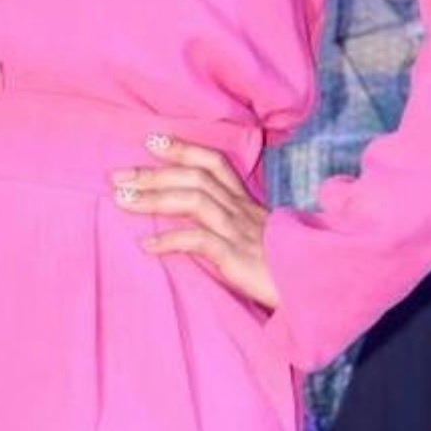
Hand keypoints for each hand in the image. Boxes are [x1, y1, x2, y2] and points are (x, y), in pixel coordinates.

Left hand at [112, 137, 278, 309]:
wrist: (313, 290)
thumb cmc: (283, 269)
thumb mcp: (258, 239)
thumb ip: (232, 226)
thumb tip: (198, 224)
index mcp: (246, 203)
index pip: (214, 163)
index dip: (183, 148)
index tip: (152, 140)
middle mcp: (241, 210)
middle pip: (195, 178)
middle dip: (154, 172)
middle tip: (117, 175)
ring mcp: (239, 231)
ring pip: (194, 200)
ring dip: (155, 197)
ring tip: (122, 201)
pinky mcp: (236, 257)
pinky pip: (199, 241)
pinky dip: (170, 240)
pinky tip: (147, 245)